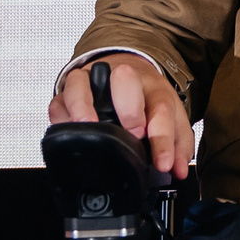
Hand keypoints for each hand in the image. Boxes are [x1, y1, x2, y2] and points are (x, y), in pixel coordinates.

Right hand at [49, 54, 192, 178]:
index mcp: (152, 88)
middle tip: (135, 132)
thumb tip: (179, 169)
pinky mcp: (69, 89)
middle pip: (125, 79)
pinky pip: (59, 99)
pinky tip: (69, 129)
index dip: (163, 139)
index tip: (164, 164)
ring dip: (84, 105)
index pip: (162, 109)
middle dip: (130, 107)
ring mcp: (92, 81)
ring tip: (90, 126)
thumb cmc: (146, 98)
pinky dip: (62, 115)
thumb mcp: (170, 116)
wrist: (125, 69)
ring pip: (84, 83)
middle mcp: (123, 78)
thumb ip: (178, 143)